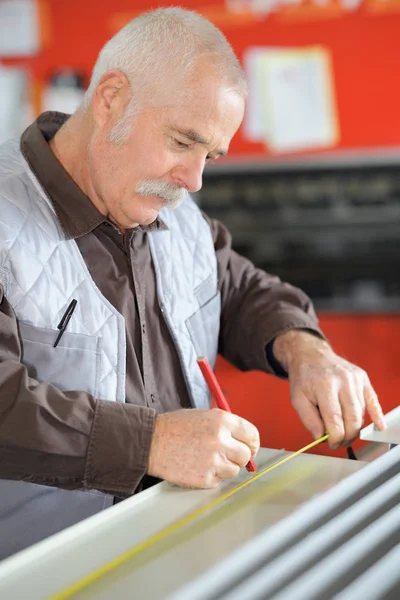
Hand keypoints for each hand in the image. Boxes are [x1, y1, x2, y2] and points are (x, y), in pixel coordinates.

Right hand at [147, 408, 259, 487]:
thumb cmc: (174, 427)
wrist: (151, 442)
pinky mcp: (205, 477)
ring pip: (234, 470)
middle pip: (246, 455)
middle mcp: (221, 439)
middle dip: (240, 457)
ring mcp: (214, 460)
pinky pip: (219, 480)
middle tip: (228, 456)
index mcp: (222, 420)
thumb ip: (225, 426)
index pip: (252, 434)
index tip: (250, 448)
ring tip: (207, 459)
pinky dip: (212, 476)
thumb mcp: (204, 416)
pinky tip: (198, 465)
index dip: (253, 443)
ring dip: (225, 467)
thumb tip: (243, 440)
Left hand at [273, 330, 385, 449]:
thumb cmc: (304, 376)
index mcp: (325, 385)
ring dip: (353, 427)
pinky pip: (373, 400)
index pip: (335, 419)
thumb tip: (321, 437)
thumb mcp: (297, 398)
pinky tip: (379, 426)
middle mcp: (343, 380)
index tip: (331, 444)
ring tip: (343, 430)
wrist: (311, 355)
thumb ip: (309, 420)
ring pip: (360, 413)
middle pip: (352, 418)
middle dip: (347, 436)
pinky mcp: (363, 378)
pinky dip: (377, 415)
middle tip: (339, 442)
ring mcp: (355, 379)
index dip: (335, 437)